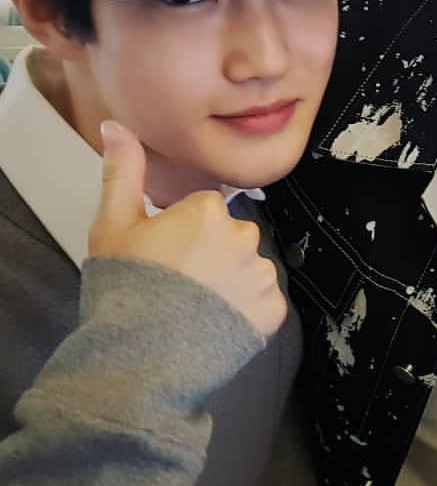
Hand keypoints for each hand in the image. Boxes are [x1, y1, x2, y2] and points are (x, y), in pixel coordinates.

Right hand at [89, 121, 286, 338]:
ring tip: (194, 309)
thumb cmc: (124, 288)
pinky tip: (215, 325)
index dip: (181, 233)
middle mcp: (245, 236)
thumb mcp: (112, 225)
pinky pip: (263, 303)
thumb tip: (116, 125)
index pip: (204, 211)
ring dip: (230, 284)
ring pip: (249, 269)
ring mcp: (262, 275)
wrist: (140, 360)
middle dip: (210, 255)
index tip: (162, 257)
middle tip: (177, 285)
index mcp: (210, 211)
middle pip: (230, 237)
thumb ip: (122, 171)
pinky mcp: (273, 311)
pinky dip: (245, 313)